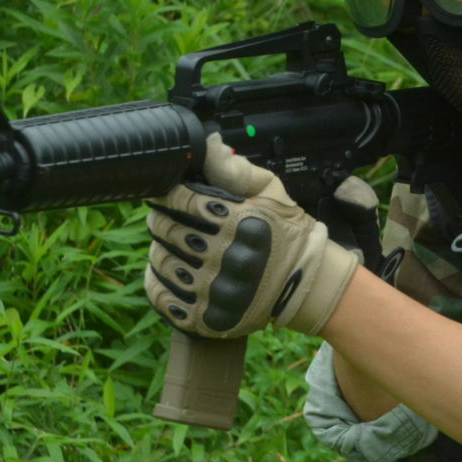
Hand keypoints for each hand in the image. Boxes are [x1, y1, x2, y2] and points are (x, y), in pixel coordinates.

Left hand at [145, 134, 358, 337]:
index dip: (167, 195)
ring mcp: (214, 291)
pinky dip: (157, 282)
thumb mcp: (271, 192)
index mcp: (237, 221)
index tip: (166, 195)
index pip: (180, 200)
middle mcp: (224, 257)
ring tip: (169, 245)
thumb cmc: (285, 233)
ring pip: (161, 262)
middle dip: (161, 220)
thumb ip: (235, 168)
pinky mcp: (207, 317)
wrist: (305, 283)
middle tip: (165, 218)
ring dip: (158, 250)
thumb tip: (208, 143)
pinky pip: (163, 297)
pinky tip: (166, 272)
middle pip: (166, 230)